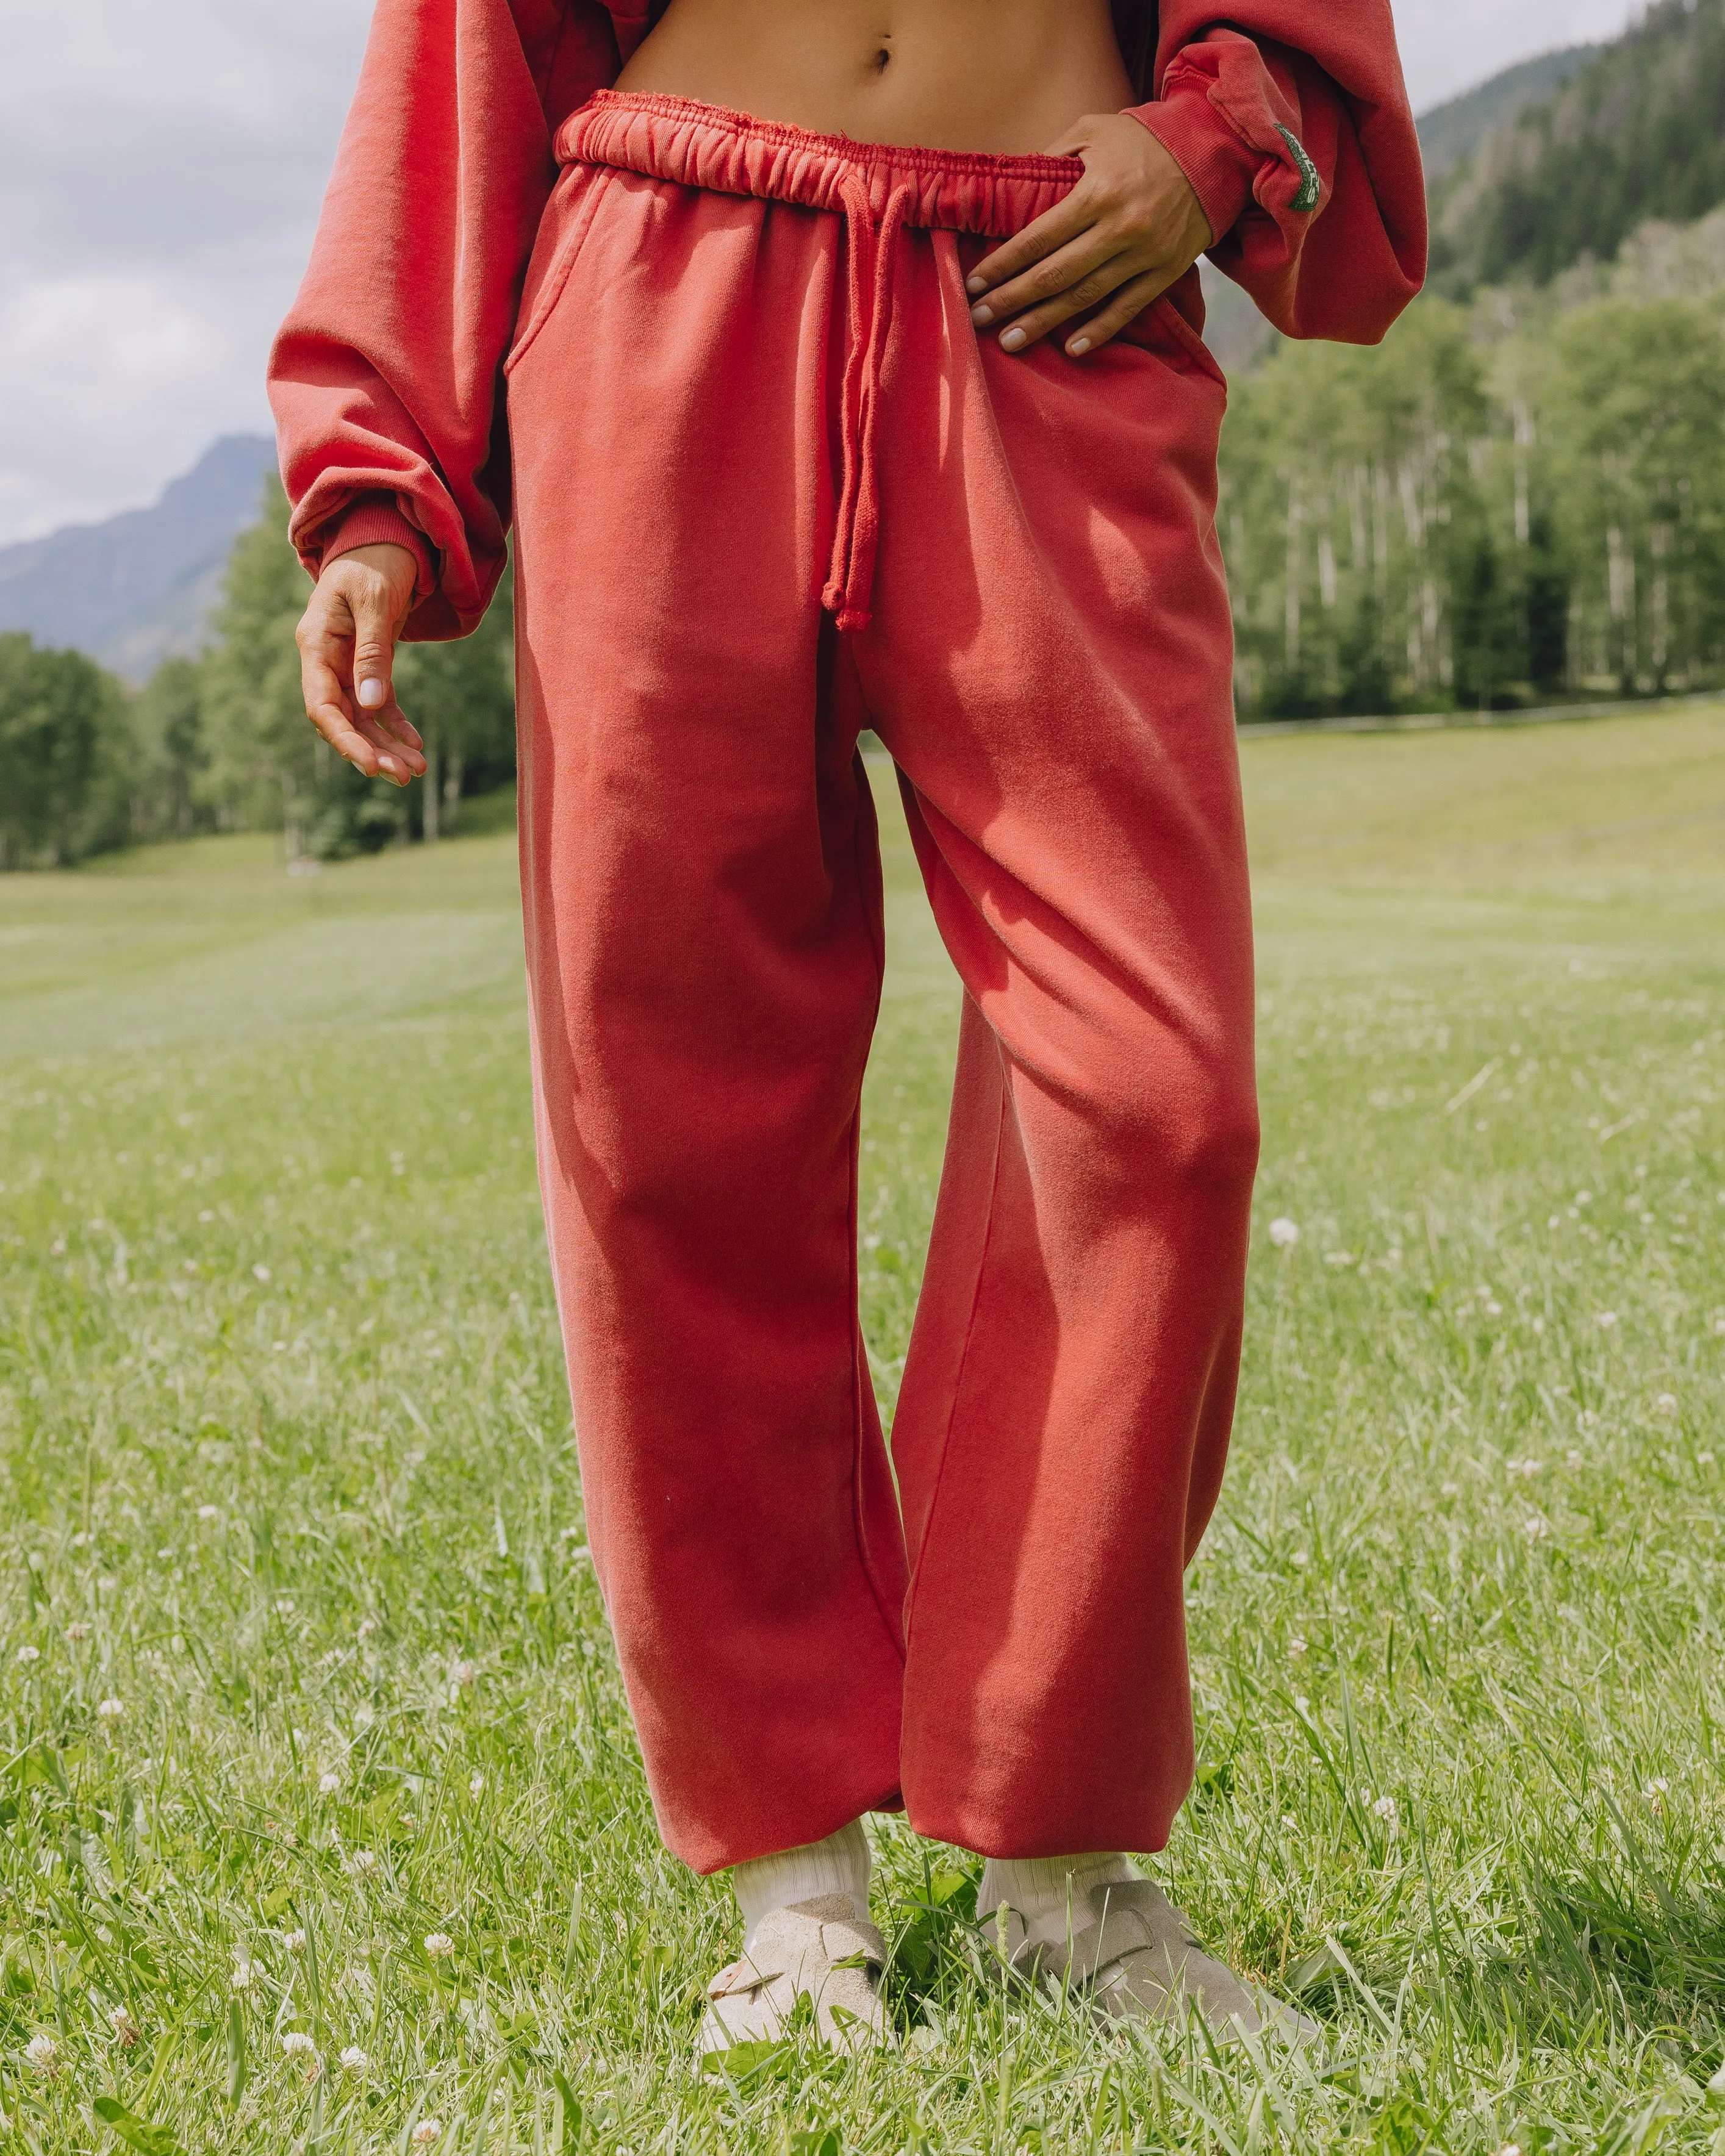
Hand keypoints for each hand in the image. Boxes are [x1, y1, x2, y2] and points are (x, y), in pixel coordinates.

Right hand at [294, 543, 426, 785]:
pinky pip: (379, 702)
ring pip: (362, 715)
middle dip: (371, 750)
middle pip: (343, 717)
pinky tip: (416, 744)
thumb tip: (371, 705)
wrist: (386, 534)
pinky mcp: (368, 661)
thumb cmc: (377, 560)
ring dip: (387, 744)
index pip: (322, 704)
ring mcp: (345, 662)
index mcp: (317, 642)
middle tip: (405, 777)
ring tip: (416, 770)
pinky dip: (396, 724)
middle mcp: (325, 658)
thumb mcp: (377, 602)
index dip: (344, 738)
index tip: (370, 765)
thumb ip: (374, 653)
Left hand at [967, 112, 1212, 358]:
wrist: (1212, 152)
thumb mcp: (1094, 130)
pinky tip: (1070, 349)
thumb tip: (1012, 183)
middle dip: (1012, 300)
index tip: (974, 284)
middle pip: (1055, 274)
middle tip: (978, 319)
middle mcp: (1120, 228)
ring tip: (1010, 342)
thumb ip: (1053, 154)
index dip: (1003, 264)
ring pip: (1085, 298)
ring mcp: (1144, 254)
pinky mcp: (1165, 272)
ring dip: (1044, 323)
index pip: (1037, 237)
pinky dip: (1099, 331)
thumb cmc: (1143, 140)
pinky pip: (1127, 309)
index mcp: (1097, 192)